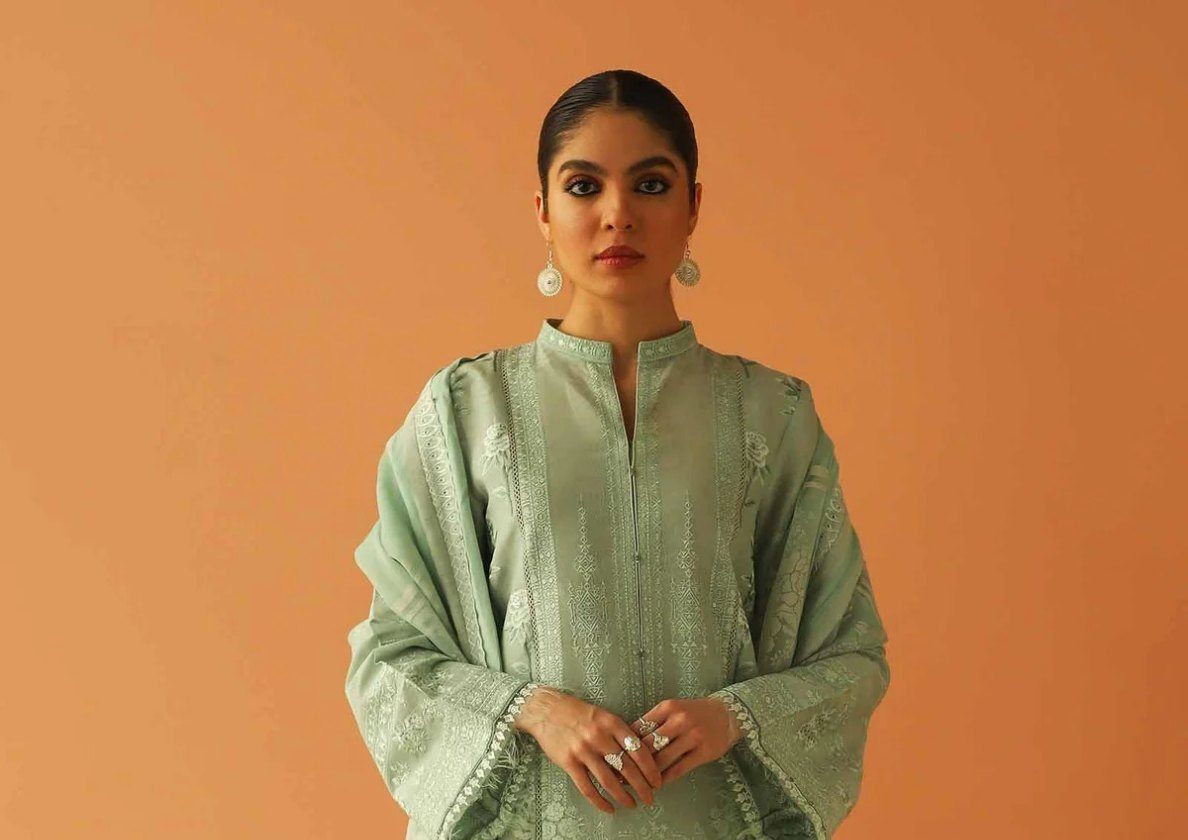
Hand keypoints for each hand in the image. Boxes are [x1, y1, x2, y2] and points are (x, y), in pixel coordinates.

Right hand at [514, 686, 662, 813]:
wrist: (547, 709)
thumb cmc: (579, 713)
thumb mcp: (604, 716)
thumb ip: (620, 734)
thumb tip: (640, 757)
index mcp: (612, 723)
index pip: (638, 750)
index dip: (650, 769)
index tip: (657, 781)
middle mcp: (599, 737)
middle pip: (627, 768)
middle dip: (642, 787)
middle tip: (650, 798)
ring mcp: (583, 750)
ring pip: (609, 780)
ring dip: (623, 796)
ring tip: (632, 804)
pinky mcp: (568, 762)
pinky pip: (587, 787)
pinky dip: (600, 801)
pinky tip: (608, 808)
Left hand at [630, 696, 741, 784]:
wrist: (726, 714)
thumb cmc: (694, 713)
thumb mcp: (673, 709)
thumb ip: (654, 722)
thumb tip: (627, 742)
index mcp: (667, 707)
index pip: (640, 728)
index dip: (626, 745)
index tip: (616, 758)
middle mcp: (679, 720)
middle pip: (649, 745)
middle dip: (634, 762)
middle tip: (622, 775)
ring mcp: (692, 736)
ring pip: (663, 759)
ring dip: (648, 774)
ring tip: (638, 783)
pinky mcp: (703, 752)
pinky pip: (679, 768)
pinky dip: (665, 778)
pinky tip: (657, 785)